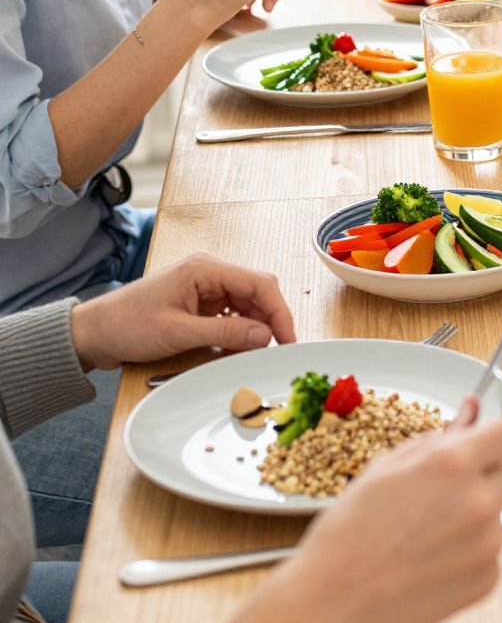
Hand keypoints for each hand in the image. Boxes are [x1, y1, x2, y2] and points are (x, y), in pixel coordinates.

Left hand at [70, 253, 294, 370]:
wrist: (92, 333)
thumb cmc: (127, 325)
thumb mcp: (179, 333)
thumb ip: (226, 334)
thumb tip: (265, 336)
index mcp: (205, 269)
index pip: (260, 284)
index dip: (280, 313)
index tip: (289, 339)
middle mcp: (209, 273)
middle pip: (258, 293)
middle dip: (269, 321)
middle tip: (276, 349)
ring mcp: (204, 288)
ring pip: (247, 305)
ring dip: (253, 329)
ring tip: (252, 353)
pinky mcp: (199, 303)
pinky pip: (231, 316)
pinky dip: (238, 333)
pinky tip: (235, 349)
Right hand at [247, 412, 501, 622]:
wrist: (332, 602)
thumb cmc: (349, 534)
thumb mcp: (387, 468)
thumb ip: (438, 438)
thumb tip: (470, 412)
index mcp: (453, 464)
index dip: (491, 436)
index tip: (481, 444)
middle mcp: (478, 501)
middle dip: (478, 476)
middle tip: (437, 494)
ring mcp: (488, 543)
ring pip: (497, 512)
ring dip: (474, 514)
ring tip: (425, 531)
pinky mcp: (488, 577)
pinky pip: (491, 550)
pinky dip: (470, 550)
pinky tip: (431, 558)